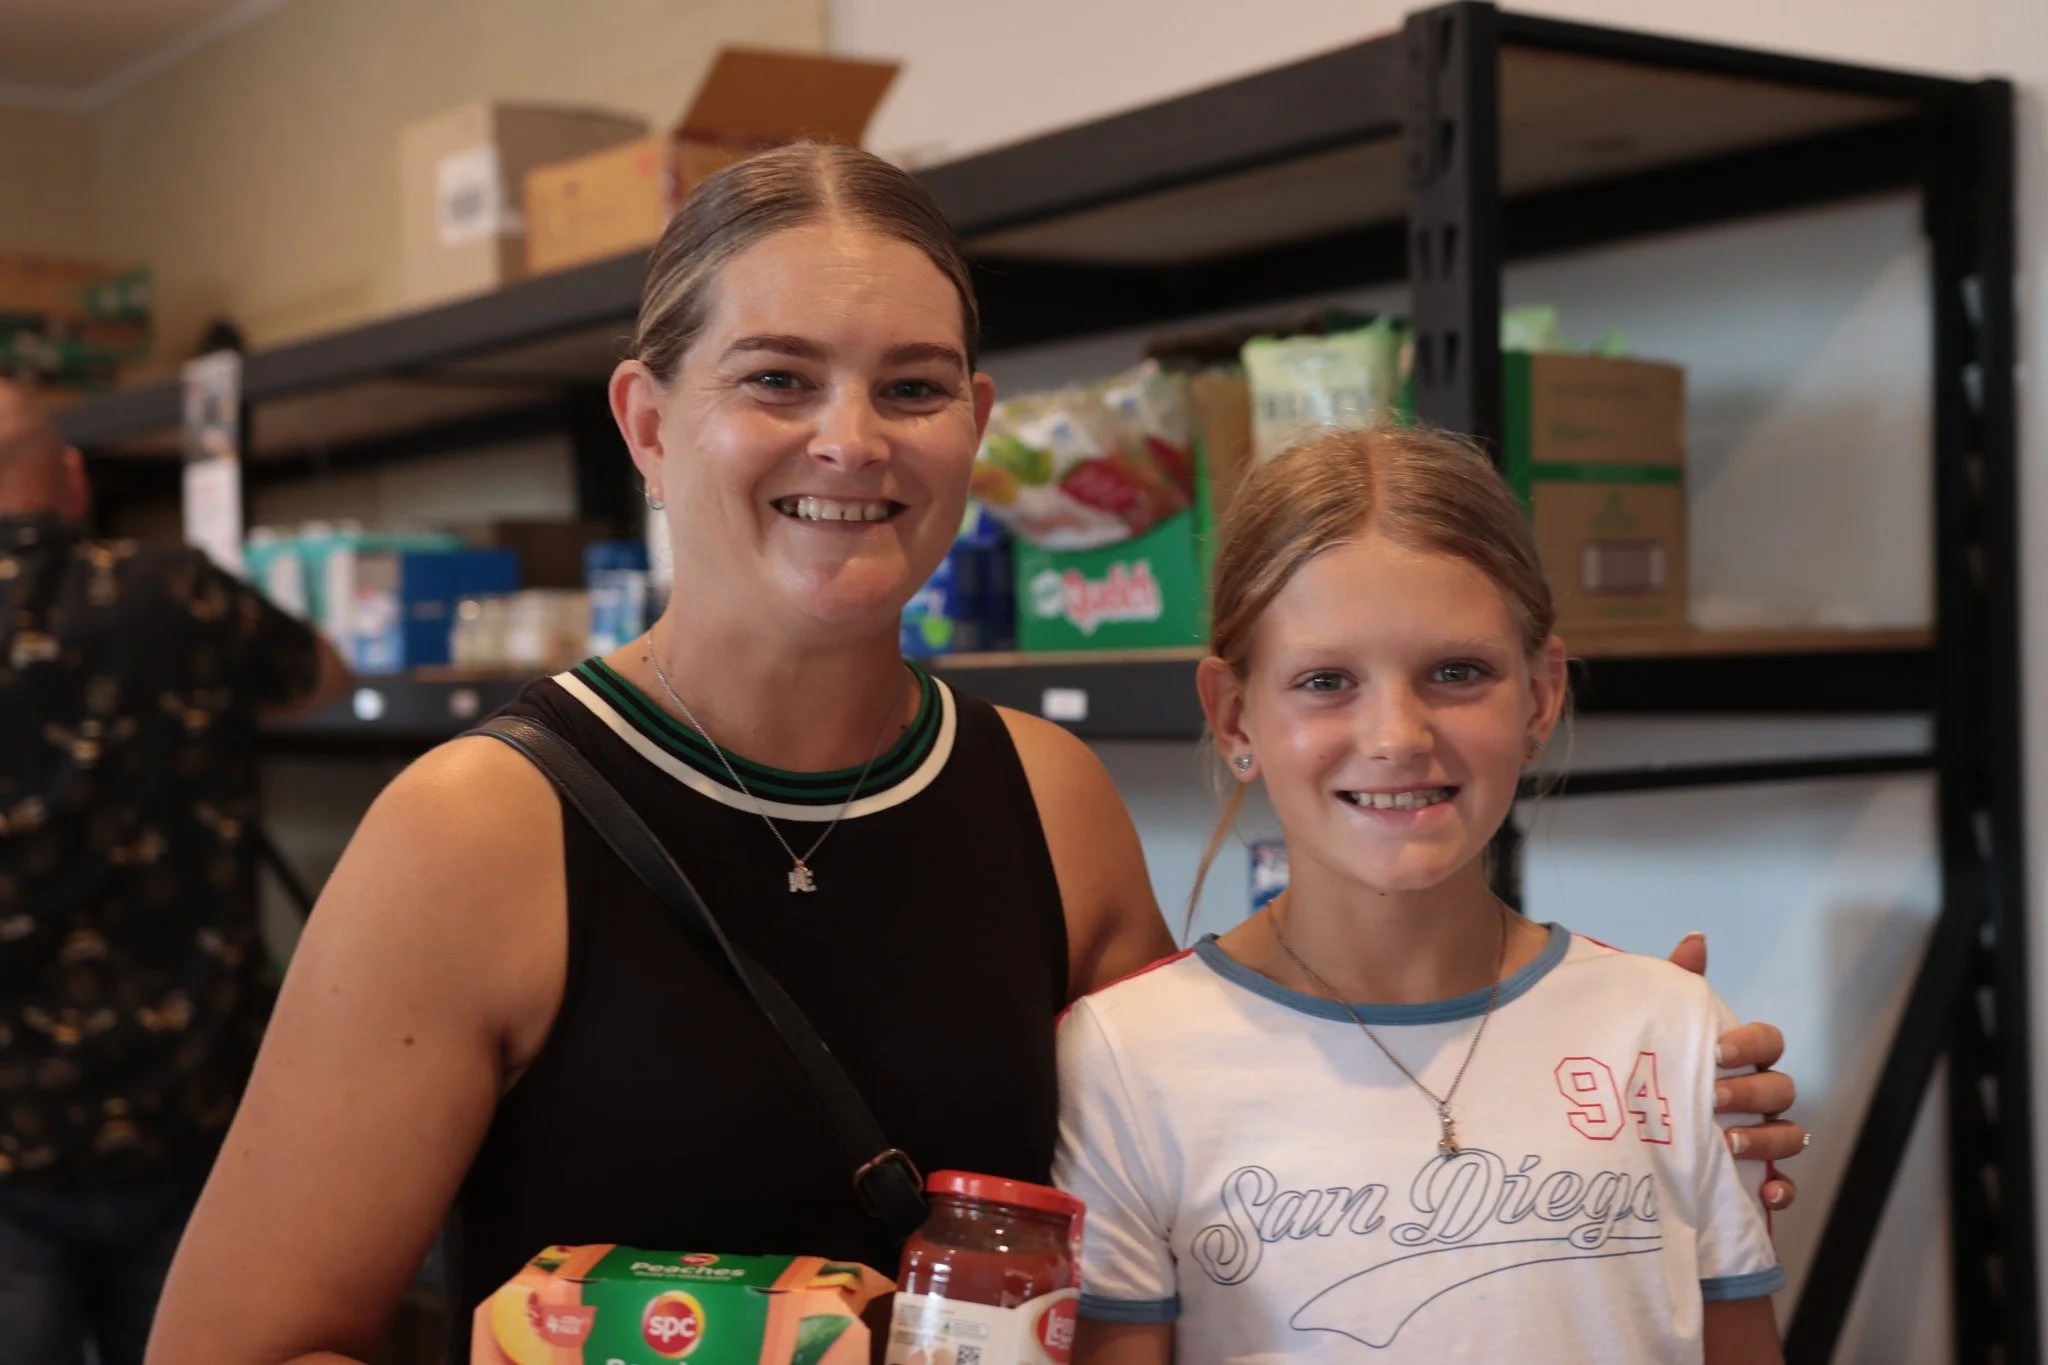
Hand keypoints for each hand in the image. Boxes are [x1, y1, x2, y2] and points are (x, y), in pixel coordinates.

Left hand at [1669, 932, 1803, 1212]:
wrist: (1623, 1130)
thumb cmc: (1654, 1069)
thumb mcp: (1659, 1026)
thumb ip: (1679, 983)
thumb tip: (1695, 940)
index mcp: (1738, 1059)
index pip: (1768, 1042)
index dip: (1751, 1044)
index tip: (1718, 1050)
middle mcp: (1757, 1097)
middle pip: (1780, 1089)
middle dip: (1751, 1094)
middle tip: (1712, 1099)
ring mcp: (1759, 1137)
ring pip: (1789, 1136)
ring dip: (1766, 1140)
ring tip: (1728, 1144)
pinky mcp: (1752, 1177)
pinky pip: (1784, 1186)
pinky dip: (1783, 1189)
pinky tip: (1767, 1192)